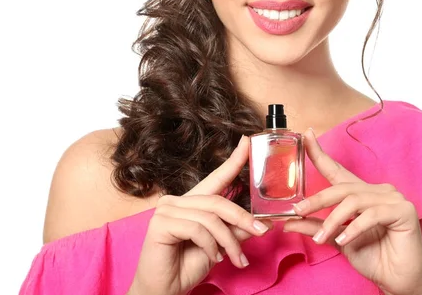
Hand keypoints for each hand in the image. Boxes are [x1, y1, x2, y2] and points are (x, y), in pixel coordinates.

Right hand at [128, 136, 272, 294]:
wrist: (164, 292)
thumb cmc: (188, 266)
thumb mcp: (221, 246)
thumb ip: (236, 230)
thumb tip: (262, 221)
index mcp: (192, 201)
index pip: (216, 177)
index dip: (233, 160)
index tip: (248, 142)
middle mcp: (177, 200)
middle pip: (218, 201)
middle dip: (243, 217)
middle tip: (261, 231)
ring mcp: (166, 210)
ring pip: (210, 217)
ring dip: (228, 240)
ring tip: (235, 258)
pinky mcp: (160, 224)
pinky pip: (197, 228)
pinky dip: (210, 245)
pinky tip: (212, 257)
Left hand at [283, 128, 421, 294]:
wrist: (398, 280)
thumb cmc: (373, 257)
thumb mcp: (337, 239)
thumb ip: (316, 226)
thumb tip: (288, 221)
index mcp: (361, 193)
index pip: (337, 169)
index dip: (320, 153)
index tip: (305, 135)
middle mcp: (377, 190)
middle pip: (342, 187)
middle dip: (318, 199)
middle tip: (299, 210)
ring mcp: (393, 197)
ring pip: (353, 201)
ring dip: (333, 220)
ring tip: (323, 238)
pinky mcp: (404, 210)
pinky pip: (371, 214)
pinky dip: (353, 228)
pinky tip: (344, 240)